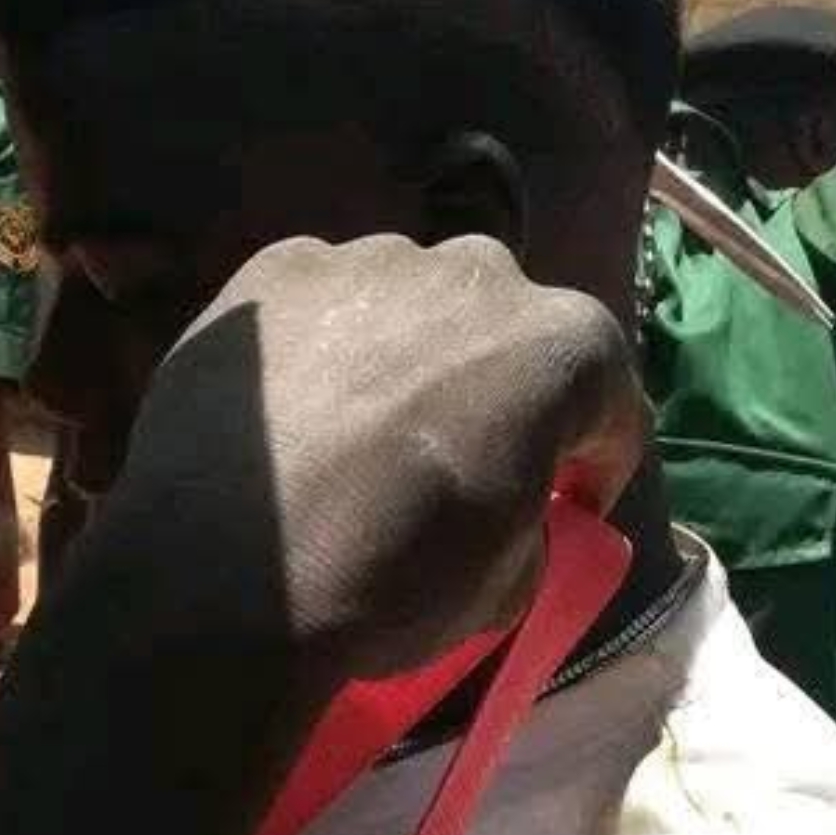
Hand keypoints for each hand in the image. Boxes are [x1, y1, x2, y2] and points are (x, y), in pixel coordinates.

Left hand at [98, 231, 647, 683]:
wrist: (228, 564)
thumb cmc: (396, 577)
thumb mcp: (515, 576)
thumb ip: (533, 507)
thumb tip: (510, 493)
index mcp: (562, 342)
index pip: (607, 397)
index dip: (593, 459)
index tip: (564, 503)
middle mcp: (474, 270)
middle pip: (507, 325)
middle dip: (498, 382)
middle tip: (460, 453)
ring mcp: (366, 257)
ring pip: (412, 299)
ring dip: (407, 350)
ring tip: (363, 425)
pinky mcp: (274, 265)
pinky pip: (327, 299)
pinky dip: (326, 339)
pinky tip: (297, 403)